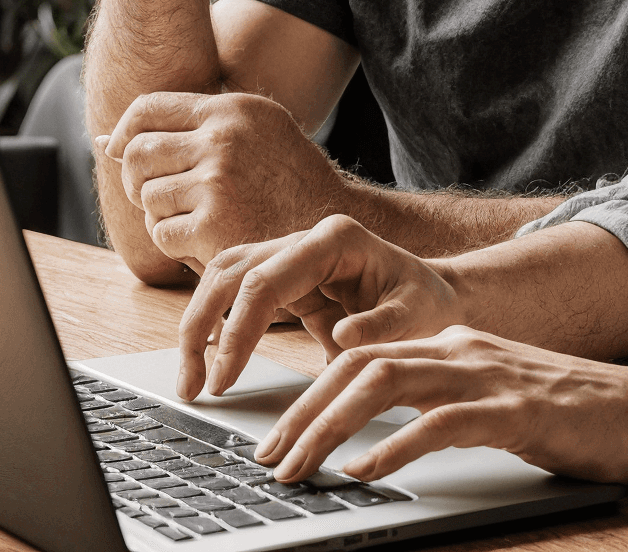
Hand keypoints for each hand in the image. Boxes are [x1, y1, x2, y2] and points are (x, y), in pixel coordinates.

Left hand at [101, 90, 348, 268]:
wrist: (333, 226)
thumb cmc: (287, 180)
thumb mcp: (255, 132)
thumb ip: (190, 128)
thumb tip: (105, 140)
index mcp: (232, 109)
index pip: (149, 108)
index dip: (125, 132)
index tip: (122, 153)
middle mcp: (224, 138)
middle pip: (138, 153)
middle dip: (136, 179)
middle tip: (161, 196)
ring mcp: (218, 181)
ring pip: (147, 196)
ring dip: (161, 213)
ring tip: (195, 218)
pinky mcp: (215, 224)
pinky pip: (161, 232)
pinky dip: (175, 242)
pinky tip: (204, 240)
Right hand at [177, 215, 466, 397]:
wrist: (437, 294)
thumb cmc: (427, 302)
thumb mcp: (417, 316)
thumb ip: (381, 326)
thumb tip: (343, 336)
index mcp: (335, 240)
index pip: (265, 280)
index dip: (237, 331)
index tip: (224, 379)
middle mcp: (305, 240)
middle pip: (230, 272)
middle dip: (201, 328)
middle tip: (191, 386)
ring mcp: (292, 255)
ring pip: (223, 278)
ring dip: (200, 326)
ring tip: (191, 381)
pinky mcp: (286, 279)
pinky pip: (238, 295)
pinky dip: (218, 326)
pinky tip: (209, 362)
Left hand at [258, 326, 627, 488]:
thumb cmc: (580, 416)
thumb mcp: (498, 401)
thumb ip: (445, 406)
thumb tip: (379, 440)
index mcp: (457, 345)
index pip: (363, 358)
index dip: (312, 397)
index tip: (278, 439)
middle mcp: (465, 350)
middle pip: (359, 366)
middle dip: (304, 414)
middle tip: (268, 461)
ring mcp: (491, 376)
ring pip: (386, 384)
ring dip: (331, 428)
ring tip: (300, 467)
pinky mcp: (518, 410)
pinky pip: (441, 422)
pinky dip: (396, 446)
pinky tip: (366, 472)